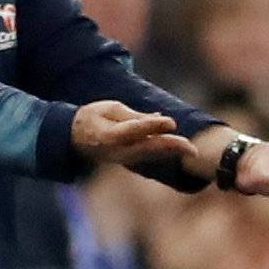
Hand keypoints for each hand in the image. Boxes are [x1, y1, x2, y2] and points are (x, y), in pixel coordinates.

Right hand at [71, 100, 189, 167]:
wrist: (75, 139)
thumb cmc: (93, 118)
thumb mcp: (111, 109)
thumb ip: (134, 116)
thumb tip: (158, 118)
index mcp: (110, 135)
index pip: (136, 130)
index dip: (154, 126)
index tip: (172, 122)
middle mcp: (119, 151)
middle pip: (149, 148)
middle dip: (171, 147)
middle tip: (192, 148)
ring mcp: (124, 158)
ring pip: (152, 155)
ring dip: (172, 152)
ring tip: (191, 150)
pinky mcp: (129, 160)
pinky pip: (149, 156)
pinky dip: (165, 152)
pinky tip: (180, 149)